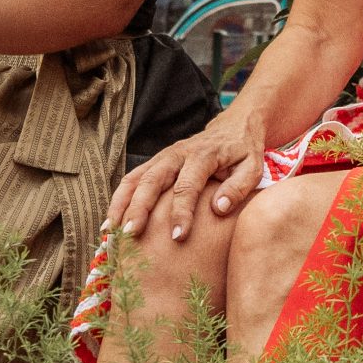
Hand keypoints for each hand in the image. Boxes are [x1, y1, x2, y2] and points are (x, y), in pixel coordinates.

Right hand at [109, 111, 269, 242]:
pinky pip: (132, 179)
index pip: (187, 186)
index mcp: (203, 156)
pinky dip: (119, 199)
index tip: (176, 236)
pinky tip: (110, 222)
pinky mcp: (155, 162)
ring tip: (110, 232)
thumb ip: (238, 187)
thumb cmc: (243, 152)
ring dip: (121, 204)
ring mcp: (163, 156)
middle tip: (131, 235)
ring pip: (135, 178)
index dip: (181, 212)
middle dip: (139, 208)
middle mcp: (178, 153)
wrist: (233, 126)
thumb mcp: (253, 167)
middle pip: (152, 180)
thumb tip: (218, 209)